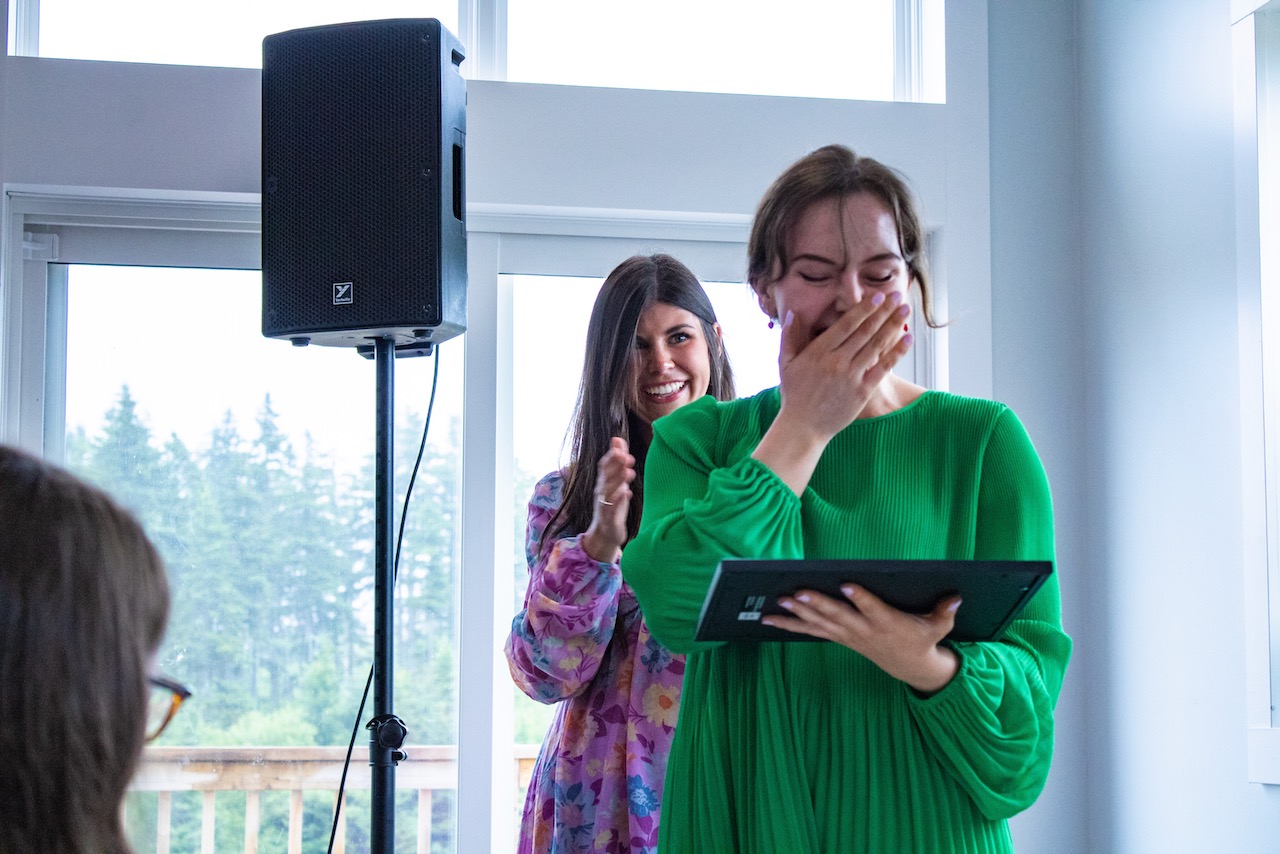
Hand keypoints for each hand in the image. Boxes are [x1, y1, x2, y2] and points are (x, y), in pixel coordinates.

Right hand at [579, 437, 635, 562]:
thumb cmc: (613, 504)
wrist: (605, 533)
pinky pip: (612, 509)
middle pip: (606, 475)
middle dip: (615, 465)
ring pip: (608, 491)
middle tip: (626, 456)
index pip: (604, 465)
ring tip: (628, 472)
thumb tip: (617, 439)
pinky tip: (627, 493)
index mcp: (603, 482)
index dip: (611, 454)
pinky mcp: (609, 519)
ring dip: (618, 481)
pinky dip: (619, 500)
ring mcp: (604, 505)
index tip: (619, 444)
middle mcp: (601, 491)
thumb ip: (617, 461)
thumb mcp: (616, 482)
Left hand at [761, 584, 960, 693]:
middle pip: (838, 616)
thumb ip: (945, 611)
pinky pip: (810, 631)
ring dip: (798, 613)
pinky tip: (768, 619)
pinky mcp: (839, 637)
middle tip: (798, 591)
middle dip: (817, 604)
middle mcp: (864, 630)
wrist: (911, 666)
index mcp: (887, 623)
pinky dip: (789, 625)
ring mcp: (848, 636)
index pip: (873, 608)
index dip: (861, 599)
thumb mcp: (939, 626)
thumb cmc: (922, 638)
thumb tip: (956, 596)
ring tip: (778, 601)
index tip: (849, 586)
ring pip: (820, 623)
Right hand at [777, 292, 912, 442]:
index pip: (846, 324)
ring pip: (877, 345)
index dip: (864, 308)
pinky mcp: (862, 391)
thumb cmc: (794, 394)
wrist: (804, 427)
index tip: (878, 296)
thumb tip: (793, 313)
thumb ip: (789, 337)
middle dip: (884, 311)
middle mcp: (836, 361)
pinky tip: (907, 339)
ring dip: (893, 325)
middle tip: (897, 295)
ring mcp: (851, 376)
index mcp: (818, 352)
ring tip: (905, 311)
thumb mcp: (785, 363)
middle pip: (865, 330)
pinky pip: (883, 368)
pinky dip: (896, 352)